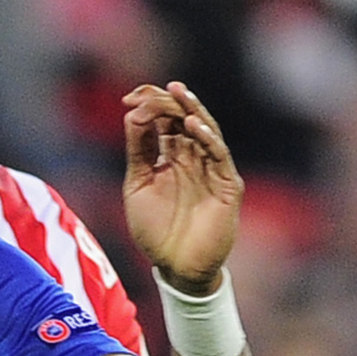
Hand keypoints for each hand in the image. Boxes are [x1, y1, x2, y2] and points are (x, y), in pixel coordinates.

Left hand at [120, 82, 241, 295]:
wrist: (176, 267)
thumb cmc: (156, 231)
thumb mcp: (138, 185)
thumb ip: (138, 152)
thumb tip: (132, 113)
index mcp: (172, 157)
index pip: (165, 121)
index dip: (150, 105)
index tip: (129, 97)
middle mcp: (194, 158)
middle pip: (185, 120)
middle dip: (171, 102)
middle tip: (157, 88)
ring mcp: (212, 170)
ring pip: (206, 132)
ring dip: (193, 111)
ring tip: (180, 94)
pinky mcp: (227, 185)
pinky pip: (219, 156)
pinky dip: (208, 139)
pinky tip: (193, 125)